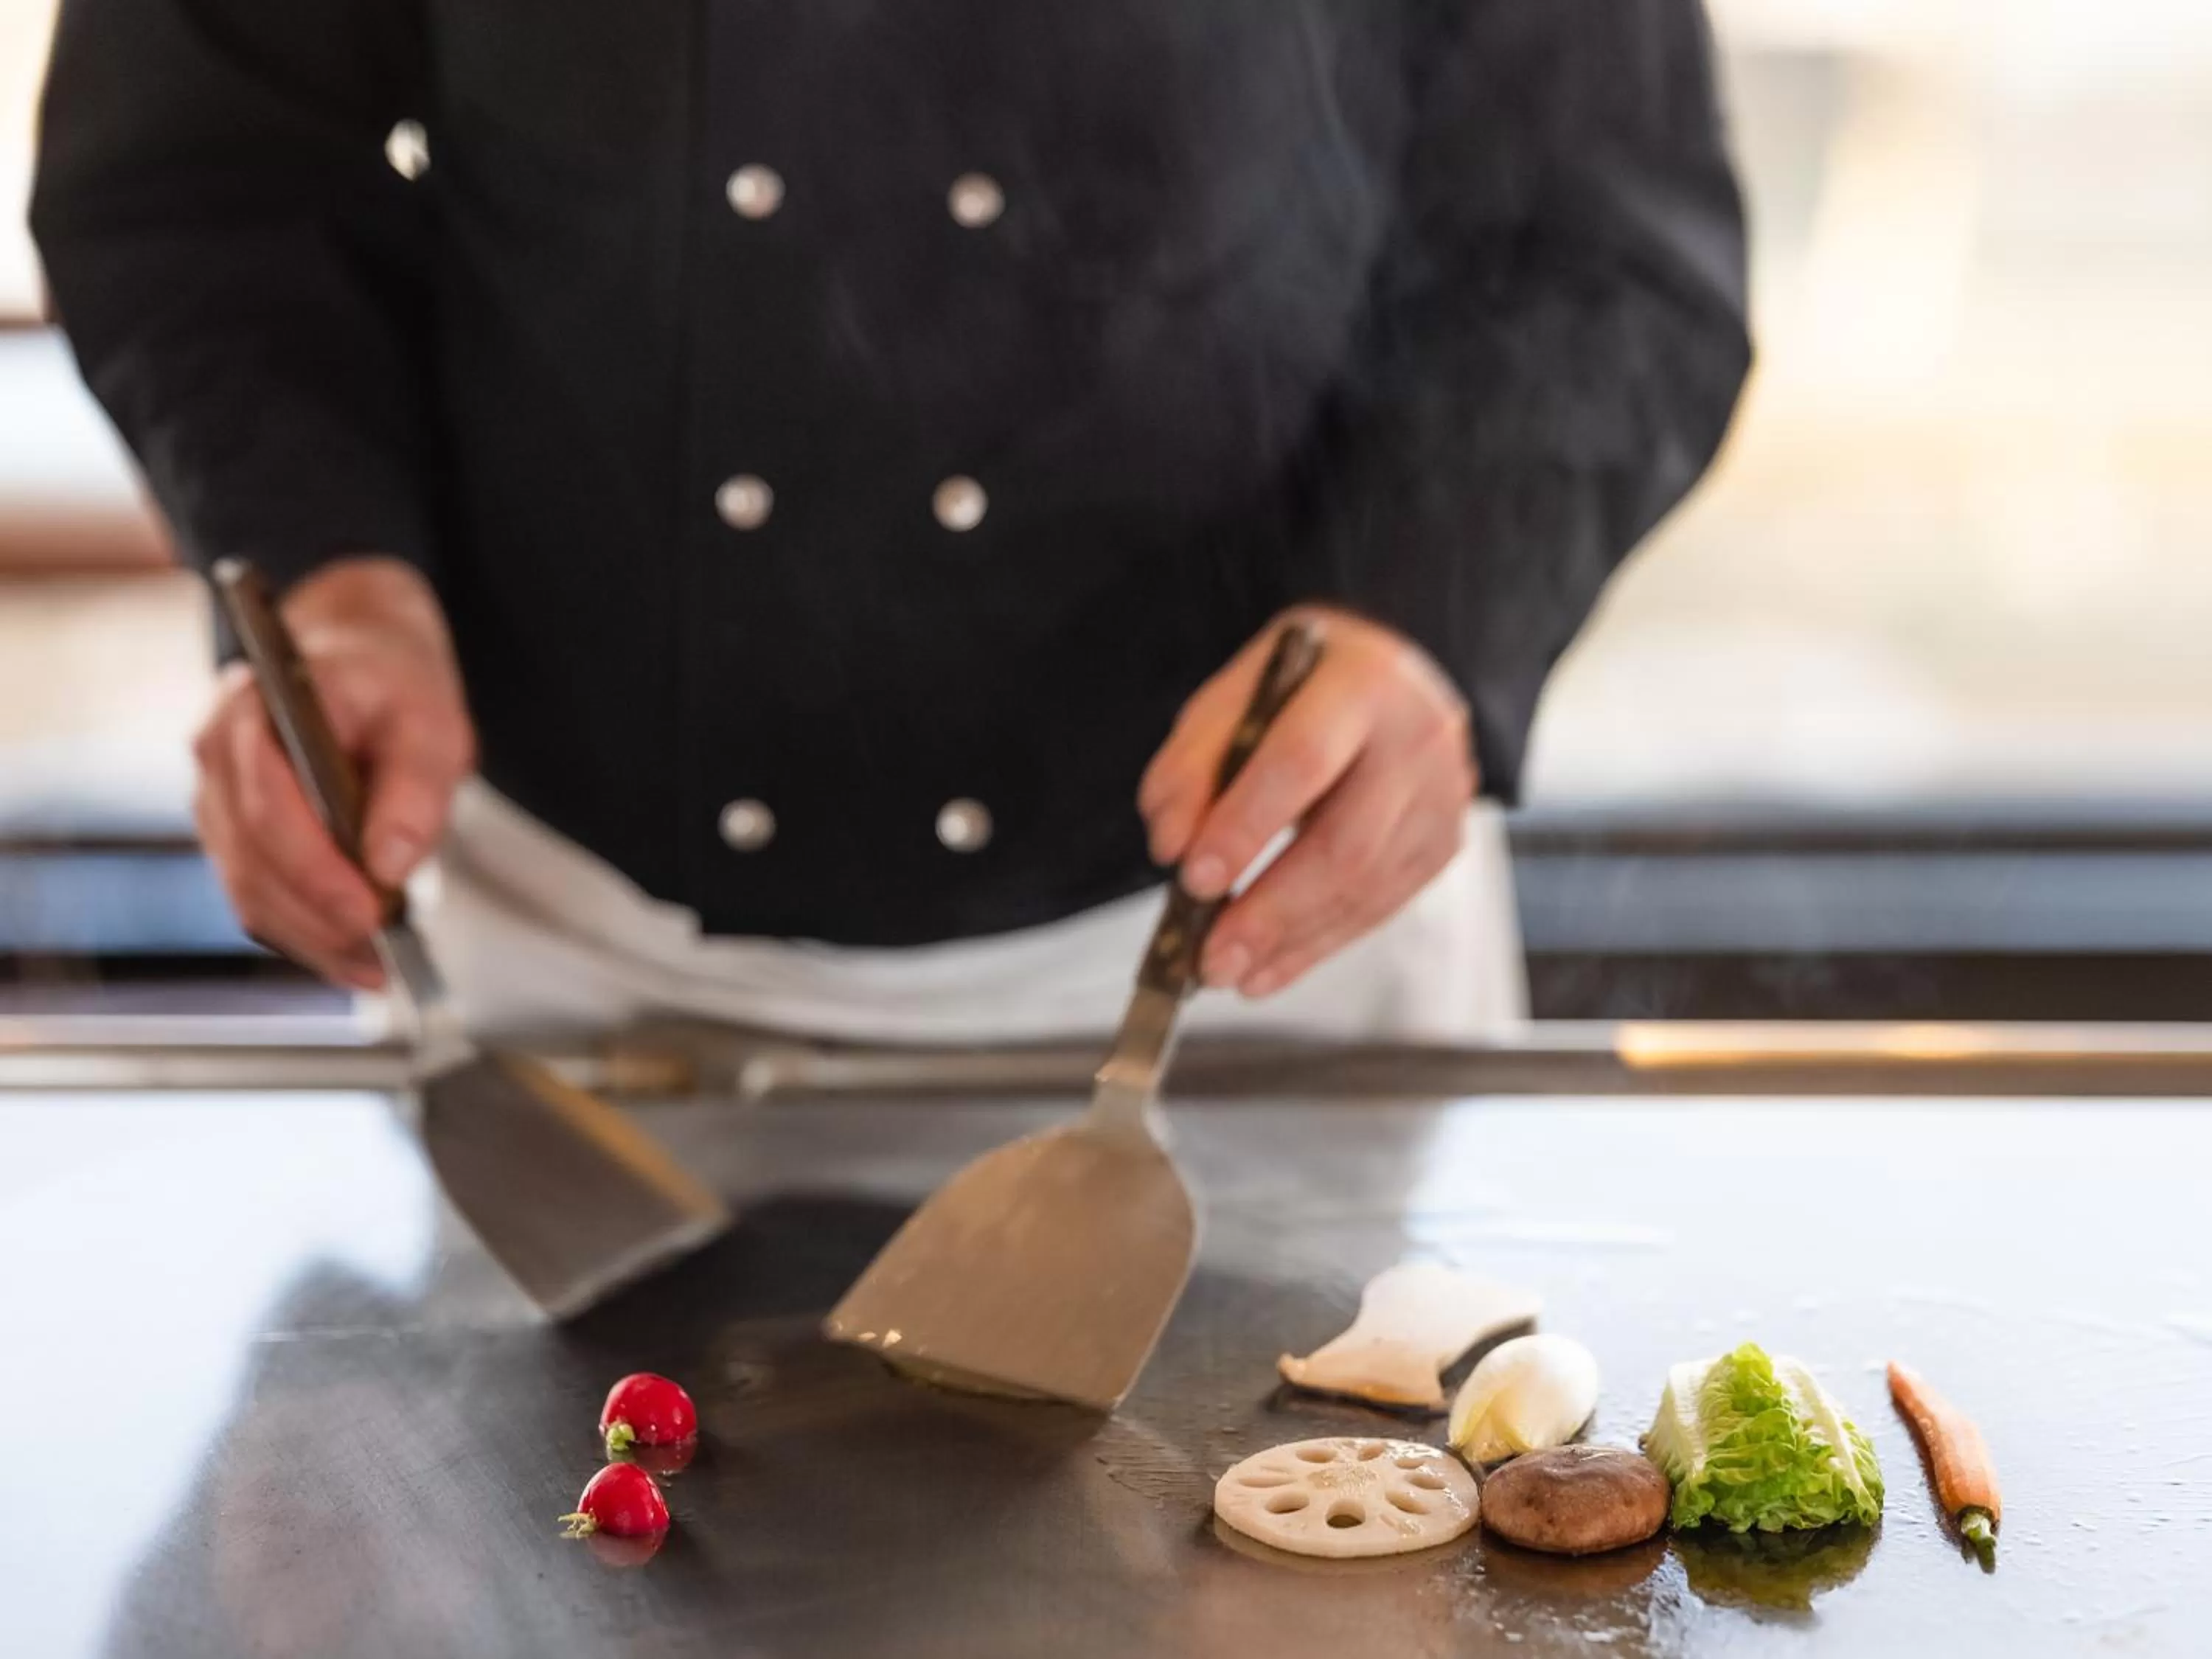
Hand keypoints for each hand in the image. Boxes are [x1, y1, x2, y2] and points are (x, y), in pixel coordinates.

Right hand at [192, 557, 474, 988]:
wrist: (360, 661)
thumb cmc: (391, 684)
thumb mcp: (428, 720)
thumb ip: (414, 787)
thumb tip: (390, 863)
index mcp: (257, 713)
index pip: (267, 806)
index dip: (315, 869)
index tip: (368, 911)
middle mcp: (219, 758)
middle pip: (252, 861)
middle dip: (317, 916)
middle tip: (383, 952)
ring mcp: (219, 799)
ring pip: (248, 890)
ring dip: (310, 938)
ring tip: (376, 965)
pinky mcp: (235, 834)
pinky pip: (258, 896)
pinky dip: (303, 934)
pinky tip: (352, 957)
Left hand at [1138, 608, 1474, 997]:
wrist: (1387, 676)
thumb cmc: (1299, 686)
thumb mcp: (1234, 697)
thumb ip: (1191, 764)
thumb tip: (1171, 847)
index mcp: (1360, 682)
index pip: (1301, 762)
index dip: (1244, 827)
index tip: (1194, 881)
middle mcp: (1417, 739)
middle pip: (1345, 844)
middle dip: (1270, 910)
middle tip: (1210, 957)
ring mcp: (1442, 797)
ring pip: (1366, 889)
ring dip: (1290, 941)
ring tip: (1228, 971)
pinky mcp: (1442, 843)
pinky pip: (1379, 908)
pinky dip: (1317, 945)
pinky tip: (1268, 969)